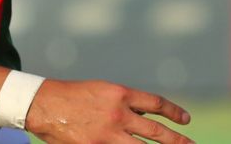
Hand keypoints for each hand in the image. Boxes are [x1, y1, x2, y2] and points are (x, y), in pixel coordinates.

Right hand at [24, 79, 192, 142]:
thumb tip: (148, 117)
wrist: (43, 104)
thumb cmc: (75, 96)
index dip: (173, 113)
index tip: (186, 121)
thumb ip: (126, 104)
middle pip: (156, 133)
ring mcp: (106, 135)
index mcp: (121, 95)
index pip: (156, 104)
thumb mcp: (104, 91)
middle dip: (177, 142)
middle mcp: (118, 115)